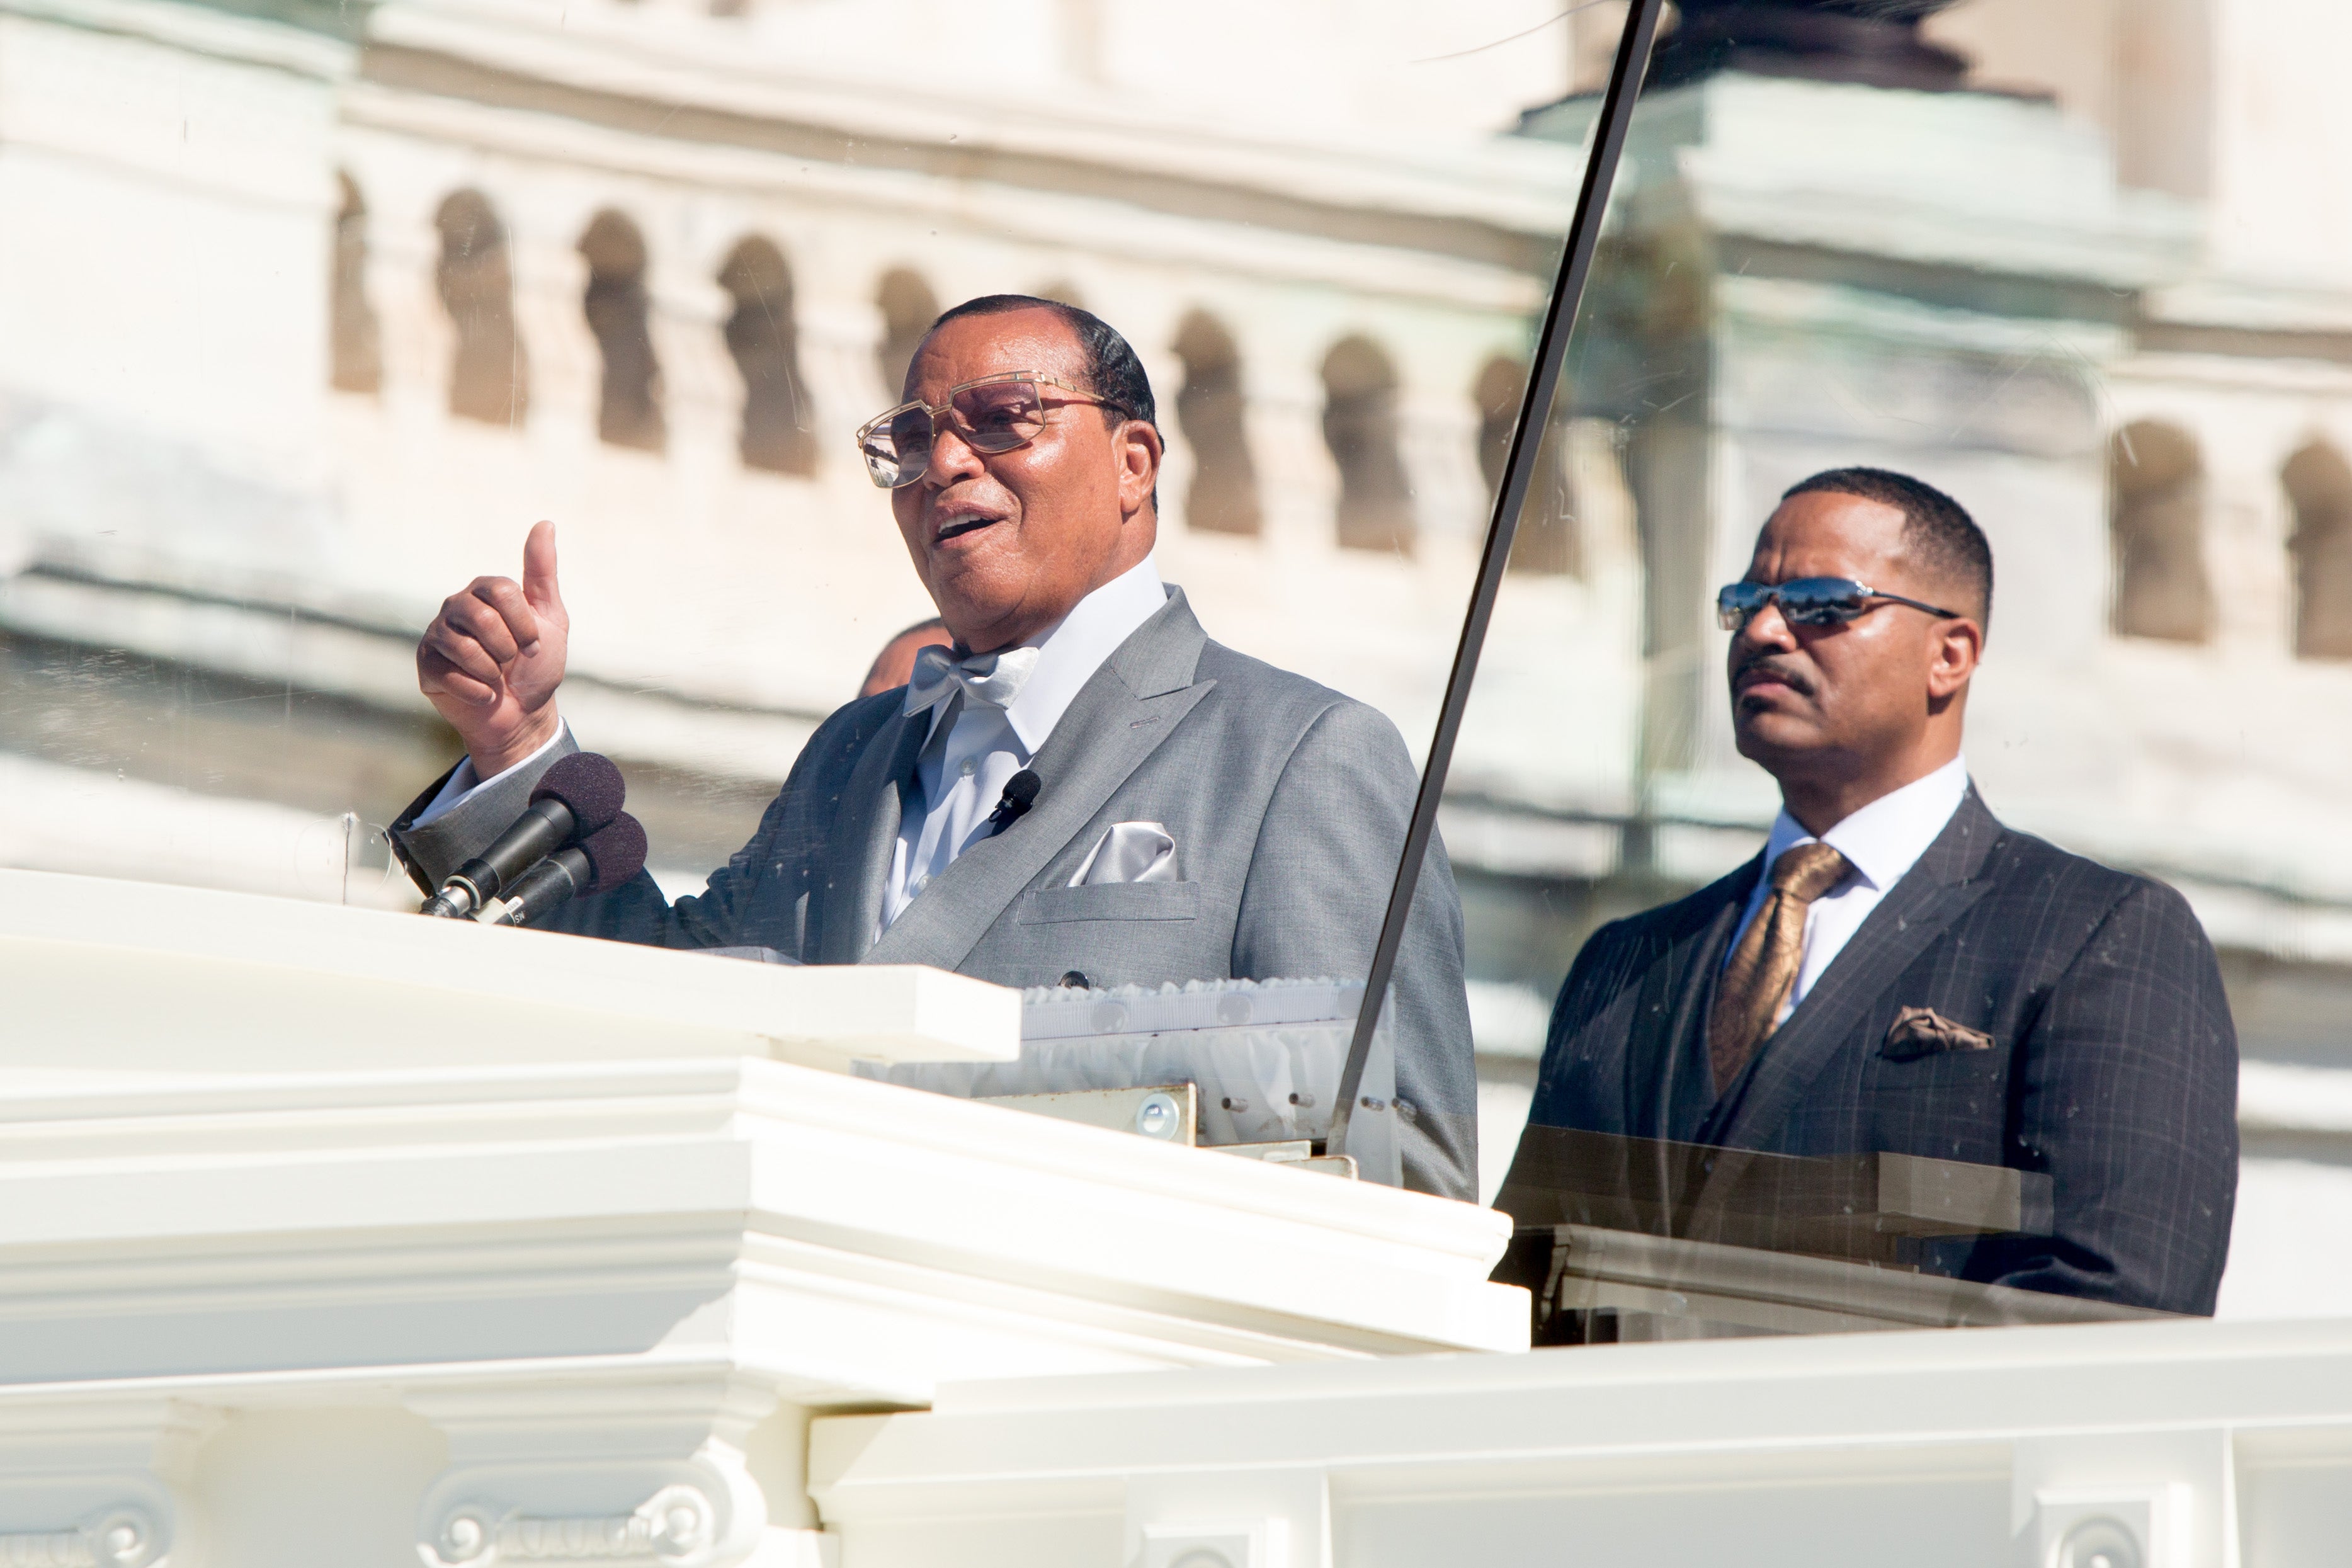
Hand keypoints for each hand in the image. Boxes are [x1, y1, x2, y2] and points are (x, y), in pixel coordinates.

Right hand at [417, 520, 568, 777]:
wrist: (523, 714)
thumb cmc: (536, 665)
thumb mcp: (551, 618)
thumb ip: (543, 573)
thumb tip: (545, 523)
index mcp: (485, 591)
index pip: (502, 590)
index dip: (524, 623)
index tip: (534, 645)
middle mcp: (456, 607)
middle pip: (481, 617)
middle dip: (508, 648)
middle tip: (512, 662)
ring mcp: (437, 635)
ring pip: (464, 647)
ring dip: (492, 671)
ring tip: (496, 676)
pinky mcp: (426, 665)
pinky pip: (450, 675)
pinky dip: (478, 691)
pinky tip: (483, 694)